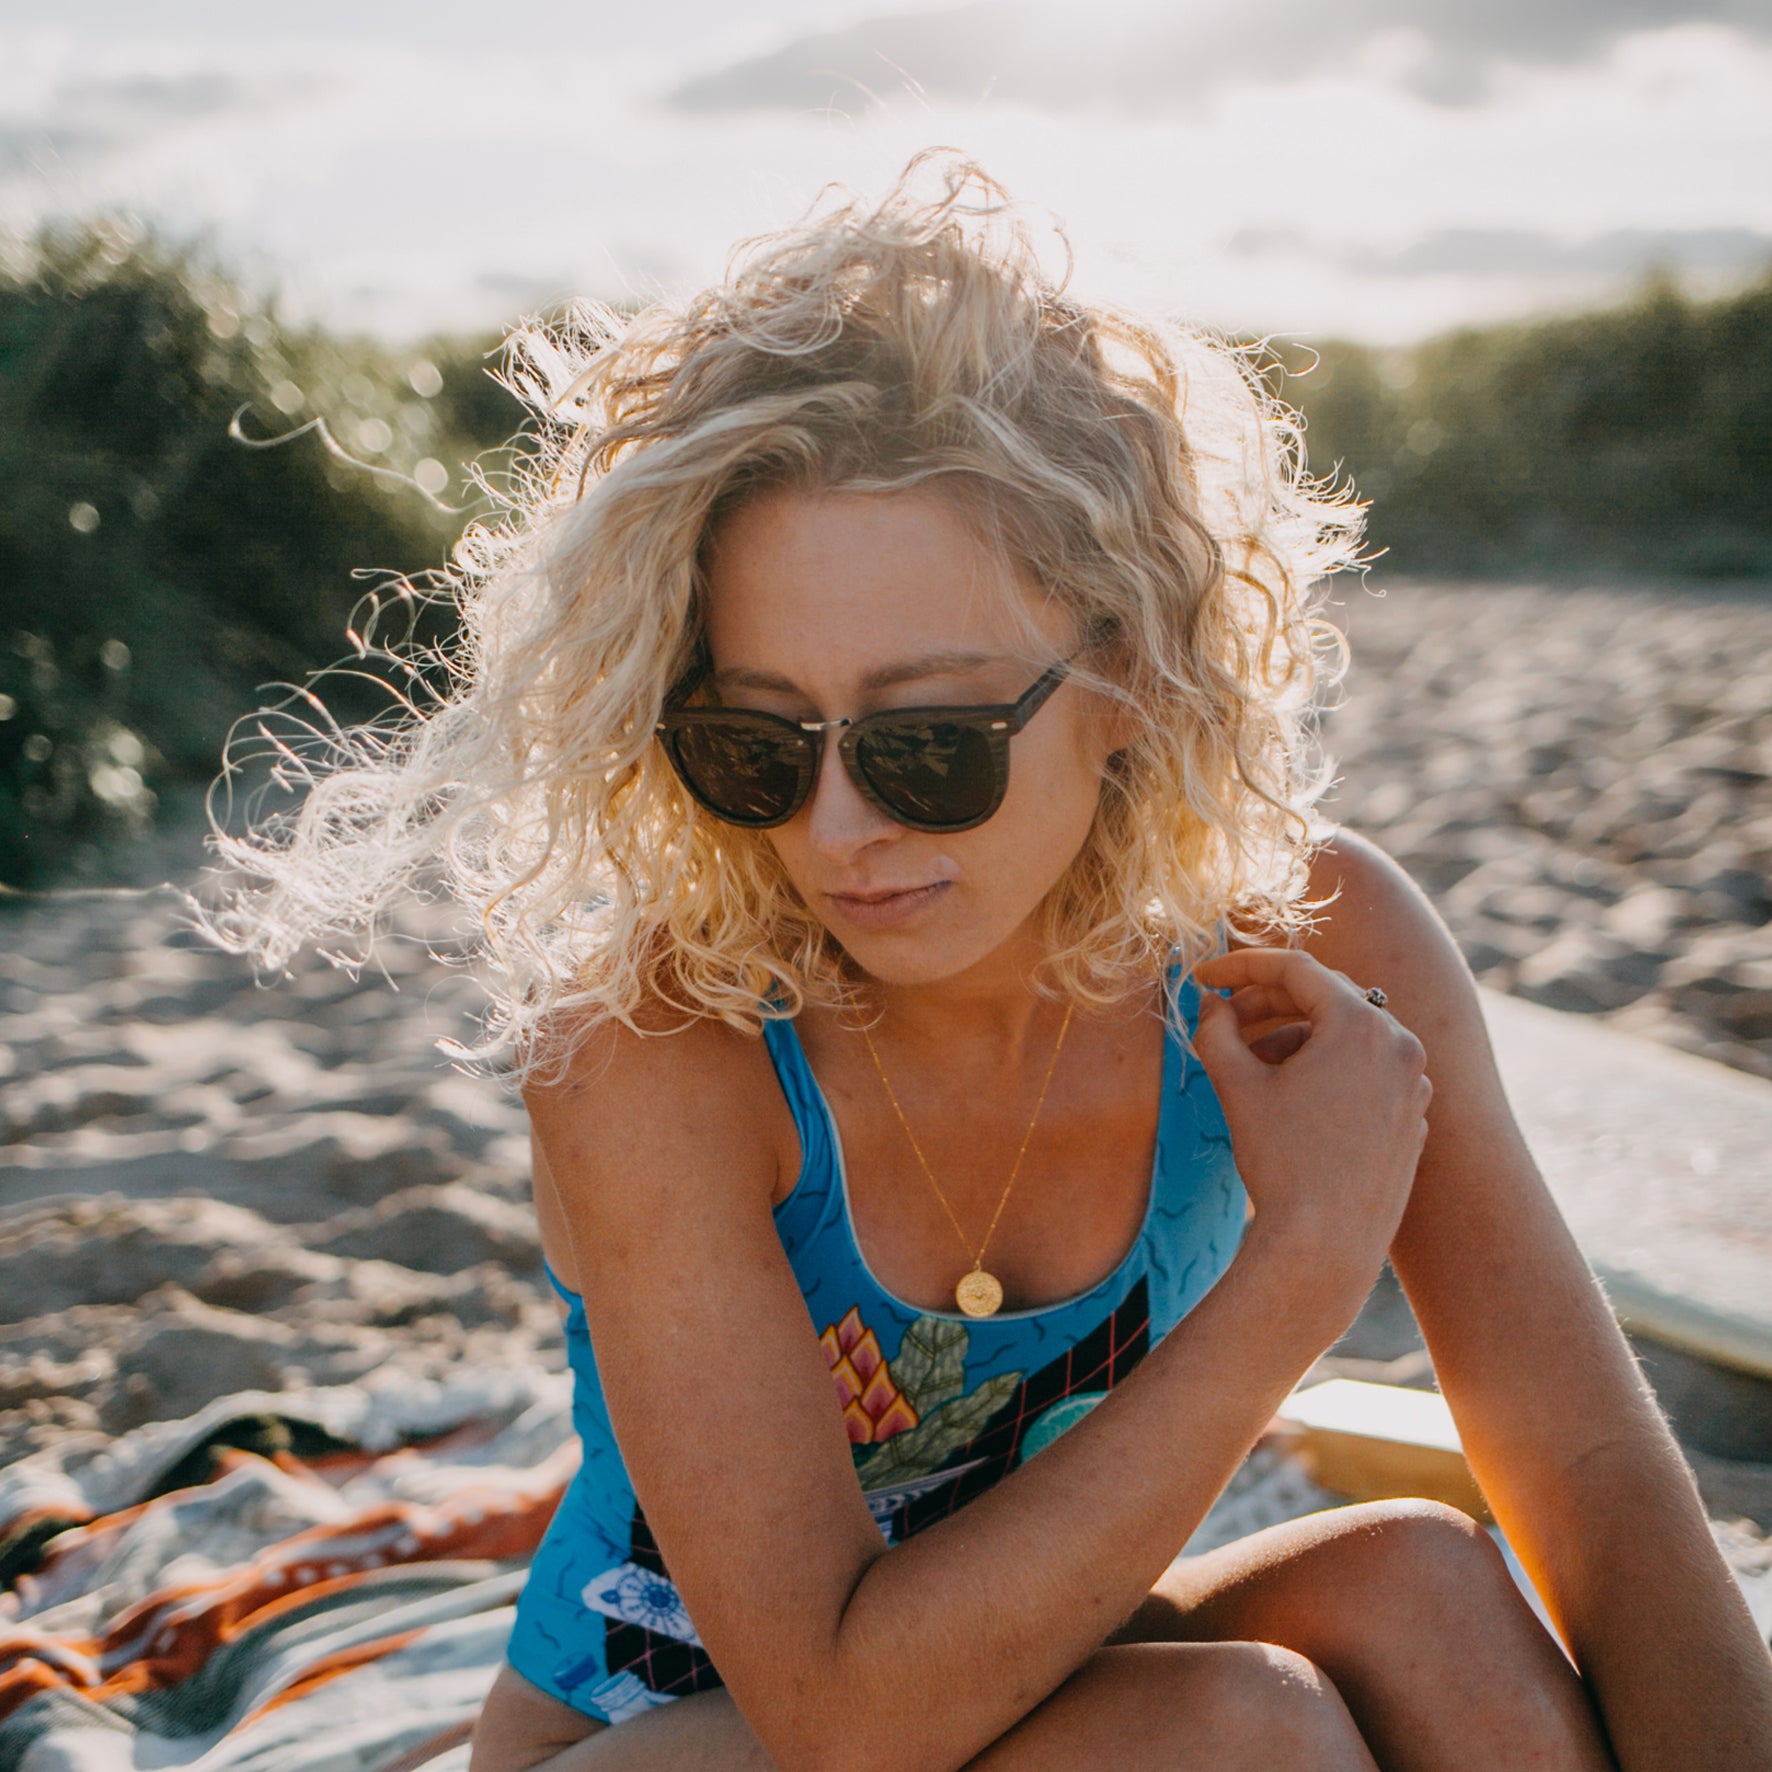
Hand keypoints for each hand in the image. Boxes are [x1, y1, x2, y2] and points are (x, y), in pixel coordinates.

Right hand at [1191, 949, 1430, 1307]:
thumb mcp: (1237, 1086)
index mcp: (1360, 1024)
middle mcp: (1400, 1043)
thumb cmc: (1281, 1160)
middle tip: (1224, 1018)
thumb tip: (1213, 1005)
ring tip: (1253, 1066)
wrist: (1326, 1244)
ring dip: (1296, 1039)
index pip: (1296, 969)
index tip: (1206, 978)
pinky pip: (1367, 1074)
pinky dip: (1327, 1072)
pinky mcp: (1414, 1118)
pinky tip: (1291, 1101)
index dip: (1242, 966)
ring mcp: (1415, 1083)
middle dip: (1268, 1003)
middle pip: (1326, 998)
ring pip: (1347, 1037)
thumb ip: (1217, 1030)